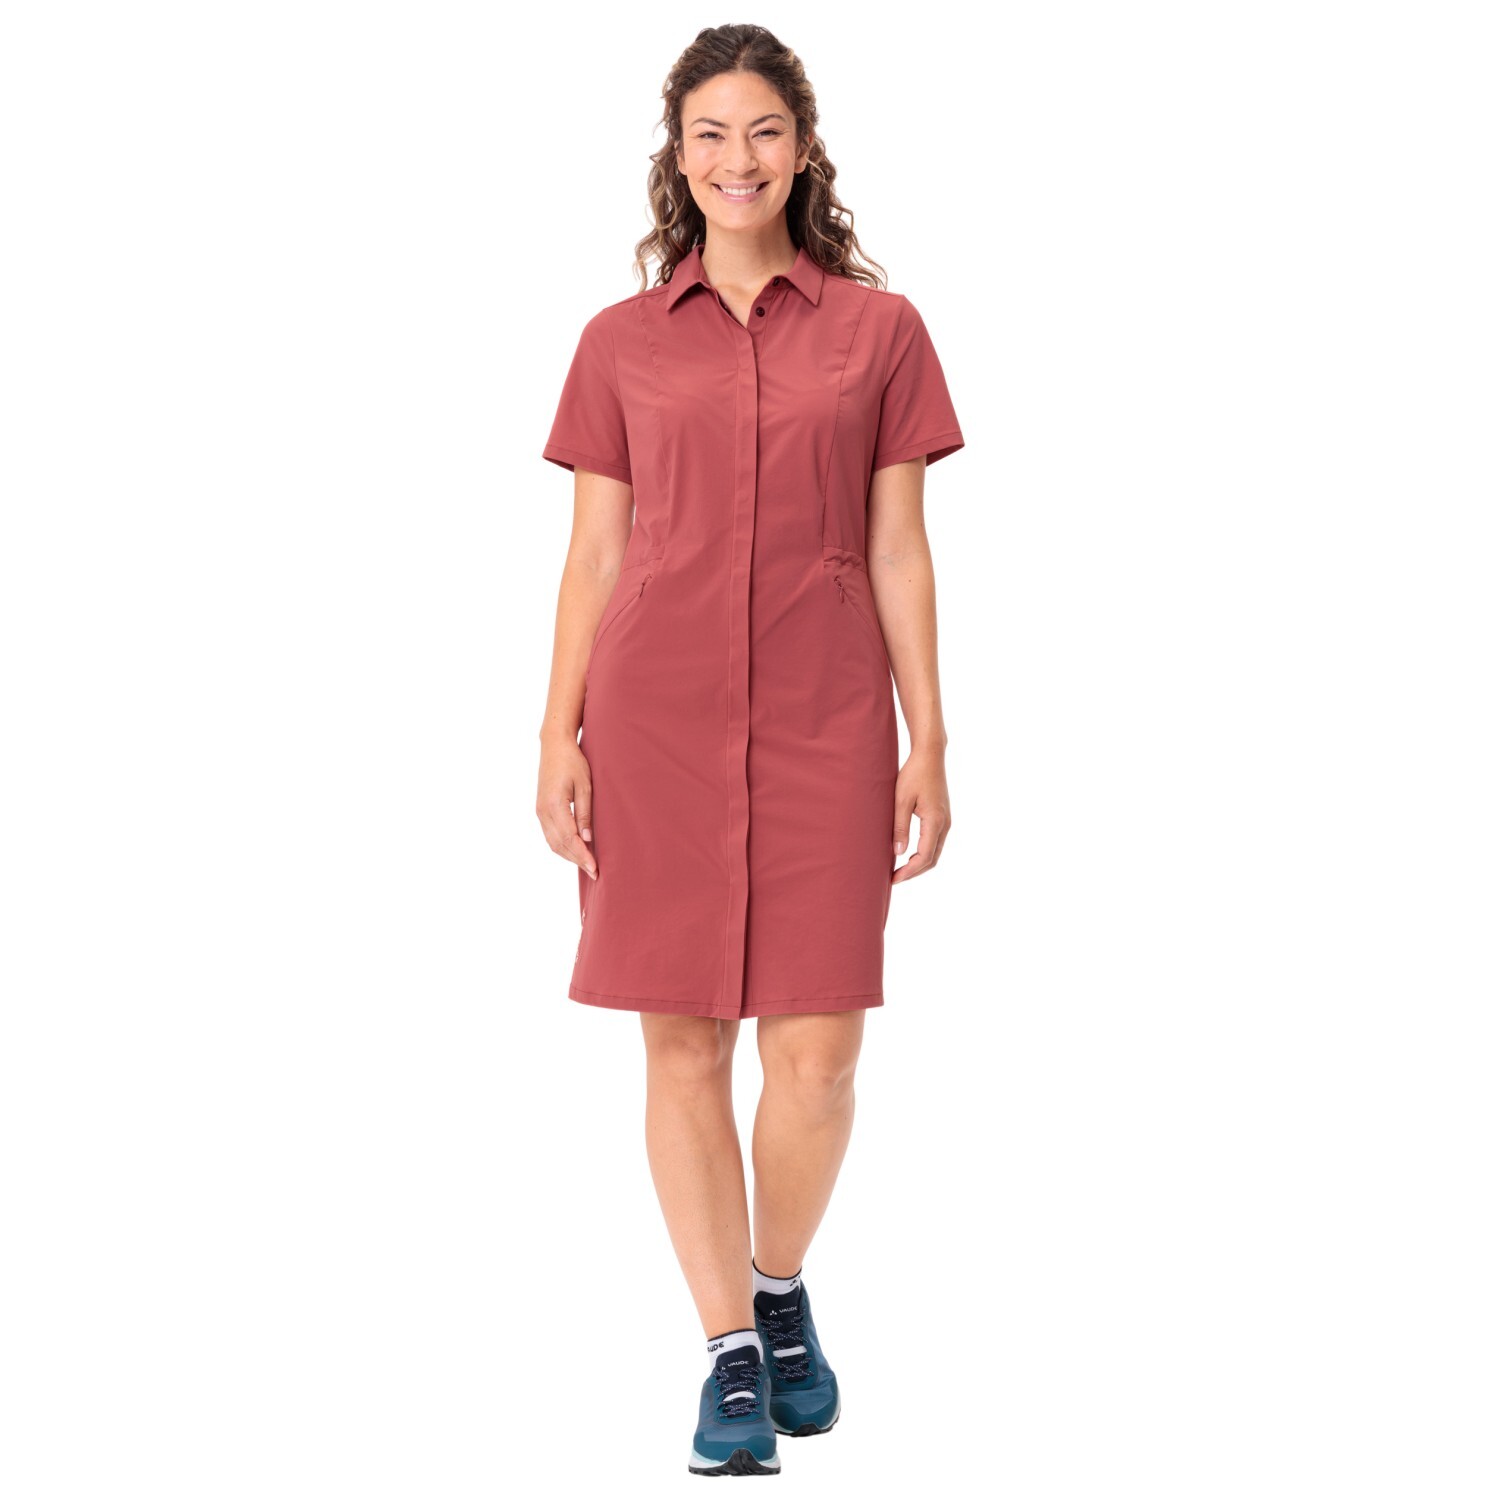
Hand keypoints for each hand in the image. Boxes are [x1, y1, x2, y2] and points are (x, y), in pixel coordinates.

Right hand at [537, 739, 597, 879]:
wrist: (554, 746)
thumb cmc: (573, 762)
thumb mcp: (585, 786)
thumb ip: (585, 813)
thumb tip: (587, 838)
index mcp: (554, 805)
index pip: (569, 838)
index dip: (582, 855)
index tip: (595, 867)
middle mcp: (543, 811)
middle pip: (559, 845)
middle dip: (577, 860)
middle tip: (595, 872)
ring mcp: (540, 811)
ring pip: (553, 843)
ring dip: (569, 856)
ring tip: (587, 865)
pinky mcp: (541, 810)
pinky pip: (550, 835)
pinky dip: (562, 846)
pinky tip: (575, 850)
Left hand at [891, 746, 949, 882]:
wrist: (930, 755)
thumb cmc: (914, 774)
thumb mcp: (901, 800)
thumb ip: (900, 826)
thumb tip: (898, 853)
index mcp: (935, 821)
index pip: (924, 857)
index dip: (909, 871)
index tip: (894, 879)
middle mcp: (945, 824)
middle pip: (932, 859)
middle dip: (914, 872)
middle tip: (894, 878)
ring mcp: (946, 821)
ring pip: (935, 852)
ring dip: (919, 864)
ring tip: (900, 869)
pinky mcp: (943, 817)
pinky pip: (935, 842)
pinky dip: (923, 853)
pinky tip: (909, 854)